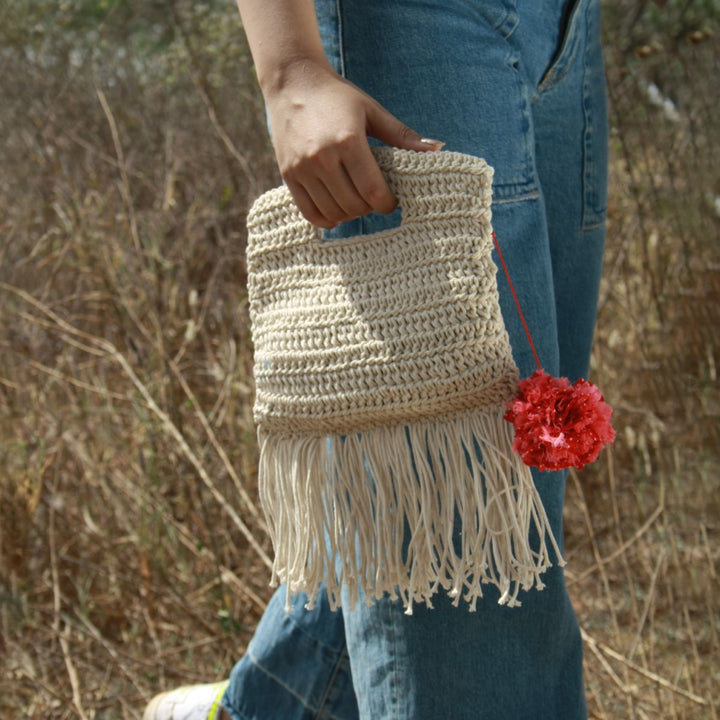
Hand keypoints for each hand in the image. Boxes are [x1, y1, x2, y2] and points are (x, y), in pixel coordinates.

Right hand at [264, 58, 442, 227]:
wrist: (292, 82)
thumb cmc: (337, 96)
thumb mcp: (372, 111)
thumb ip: (401, 135)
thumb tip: (437, 148)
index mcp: (348, 140)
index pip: (373, 191)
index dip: (387, 203)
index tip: (391, 200)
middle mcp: (323, 157)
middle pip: (354, 206)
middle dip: (370, 208)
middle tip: (374, 198)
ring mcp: (302, 169)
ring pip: (333, 214)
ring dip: (350, 215)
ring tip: (356, 201)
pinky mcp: (288, 175)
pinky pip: (310, 214)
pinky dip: (327, 218)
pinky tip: (336, 208)